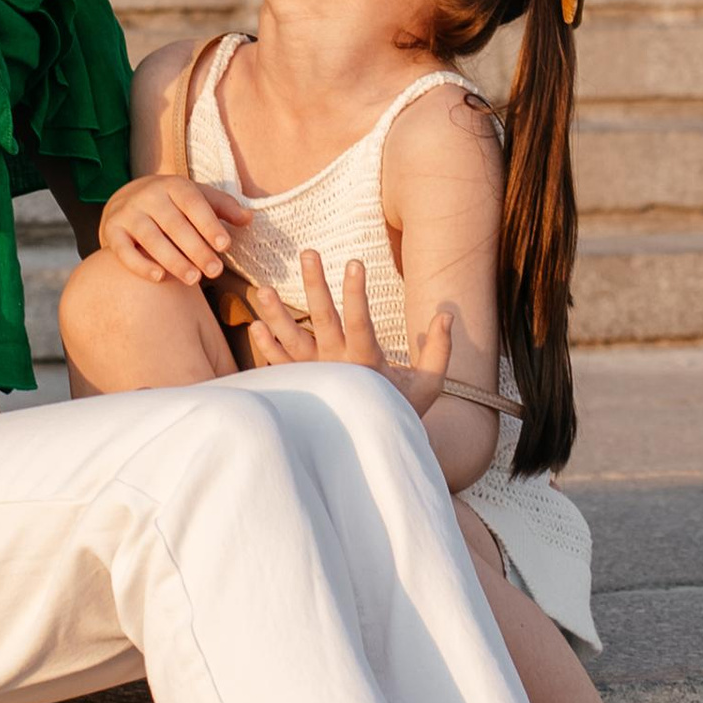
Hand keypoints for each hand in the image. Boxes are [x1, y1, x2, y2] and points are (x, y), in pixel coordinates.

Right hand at [97, 171, 251, 288]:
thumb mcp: (198, 198)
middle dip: (196, 249)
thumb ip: (223, 207)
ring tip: (194, 279)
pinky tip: (159, 277)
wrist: (126, 201)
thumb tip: (248, 219)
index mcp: (173, 185)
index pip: (193, 203)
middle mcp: (148, 195)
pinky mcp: (111, 232)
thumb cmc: (172, 205)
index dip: (209, 224)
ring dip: (173, 260)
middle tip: (215, 271)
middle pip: (174, 224)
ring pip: (151, 239)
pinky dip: (140, 265)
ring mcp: (127, 213)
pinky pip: (124, 251)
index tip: (225, 246)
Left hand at [242, 247, 455, 417]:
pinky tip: (256, 325)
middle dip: (315, 284)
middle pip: (323, 320)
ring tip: (263, 289)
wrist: (372, 449)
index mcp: (367, 363)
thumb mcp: (428, 384)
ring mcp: (315, 376)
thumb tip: (447, 313)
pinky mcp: (302, 386)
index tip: (355, 262)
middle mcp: (337, 366)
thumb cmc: (400, 410)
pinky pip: (280, 366)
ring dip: (277, 315)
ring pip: (292, 342)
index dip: (357, 293)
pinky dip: (266, 348)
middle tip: (308, 252)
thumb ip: (438, 349)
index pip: (361, 322)